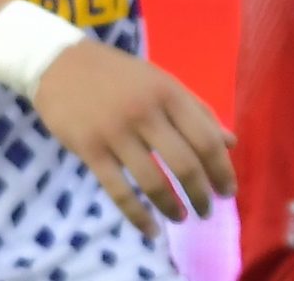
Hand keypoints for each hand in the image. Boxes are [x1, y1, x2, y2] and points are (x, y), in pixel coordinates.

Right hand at [32, 39, 234, 237]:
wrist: (62, 65)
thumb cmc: (120, 76)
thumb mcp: (163, 83)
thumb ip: (197, 112)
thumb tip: (231, 143)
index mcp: (170, 94)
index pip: (206, 139)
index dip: (221, 169)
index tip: (228, 191)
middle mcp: (147, 113)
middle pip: (184, 163)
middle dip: (202, 193)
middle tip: (208, 212)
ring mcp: (117, 132)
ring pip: (153, 181)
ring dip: (172, 207)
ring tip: (182, 218)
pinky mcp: (90, 150)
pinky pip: (118, 191)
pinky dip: (137, 215)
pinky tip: (150, 228)